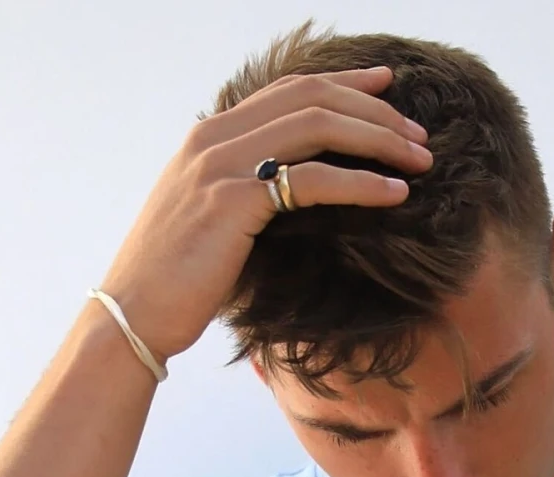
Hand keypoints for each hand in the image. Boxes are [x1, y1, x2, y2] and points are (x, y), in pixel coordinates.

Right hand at [95, 64, 434, 364]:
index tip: (386, 89)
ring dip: (378, 140)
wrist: (134, 314)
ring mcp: (222, 165)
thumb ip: (242, 196)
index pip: (287, 90)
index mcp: (209, 136)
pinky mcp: (234, 202)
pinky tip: (393, 194)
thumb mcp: (208, 224)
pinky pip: (312, 180)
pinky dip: (361, 183)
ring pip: (318, 126)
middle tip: (417, 136)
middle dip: (374, 112)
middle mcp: (214, 138)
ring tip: (418, 161)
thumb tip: (285, 201)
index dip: (342, 84)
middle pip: (311, 98)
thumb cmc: (174, 284)